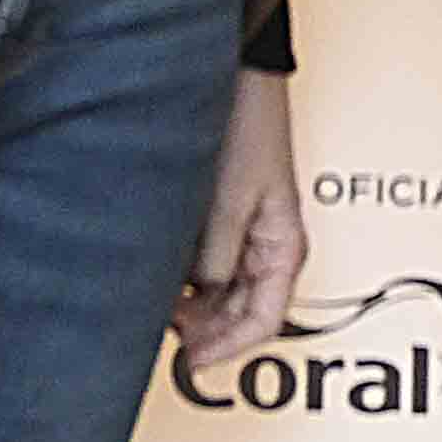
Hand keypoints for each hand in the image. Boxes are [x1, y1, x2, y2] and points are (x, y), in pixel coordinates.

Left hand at [176, 74, 305, 365]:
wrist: (237, 80)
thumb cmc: (247, 128)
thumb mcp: (232, 200)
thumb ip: (216, 254)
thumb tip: (196, 295)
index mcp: (284, 247)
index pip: (264, 322)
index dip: (227, 349)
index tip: (192, 360)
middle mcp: (268, 246)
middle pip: (242, 314)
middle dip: (206, 330)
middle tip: (165, 333)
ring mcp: (246, 233)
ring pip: (222, 293)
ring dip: (193, 307)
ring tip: (157, 302)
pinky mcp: (223, 218)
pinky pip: (207, 265)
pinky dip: (185, 278)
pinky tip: (158, 273)